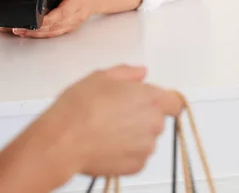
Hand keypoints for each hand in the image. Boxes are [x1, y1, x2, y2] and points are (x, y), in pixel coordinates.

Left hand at [13, 0, 92, 37]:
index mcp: (77, 3)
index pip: (61, 13)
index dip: (47, 19)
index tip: (34, 20)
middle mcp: (75, 16)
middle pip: (54, 26)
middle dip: (36, 29)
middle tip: (19, 28)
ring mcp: (72, 24)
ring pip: (53, 32)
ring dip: (36, 34)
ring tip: (20, 31)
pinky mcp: (68, 28)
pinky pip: (55, 33)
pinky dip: (41, 35)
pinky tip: (30, 33)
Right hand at [44, 65, 181, 176]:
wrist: (64, 140)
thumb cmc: (80, 108)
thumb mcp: (100, 76)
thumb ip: (127, 73)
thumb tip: (140, 73)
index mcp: (150, 99)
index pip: (174, 102)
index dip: (161, 100)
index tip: (146, 100)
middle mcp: (154, 124)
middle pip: (156, 119)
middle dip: (139, 115)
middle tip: (114, 111)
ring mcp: (146, 148)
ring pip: (145, 138)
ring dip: (131, 133)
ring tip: (105, 128)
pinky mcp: (136, 166)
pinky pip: (135, 156)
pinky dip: (124, 151)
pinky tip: (104, 142)